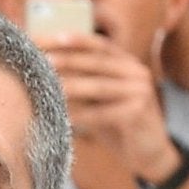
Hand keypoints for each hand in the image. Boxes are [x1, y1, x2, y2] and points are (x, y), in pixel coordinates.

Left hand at [40, 33, 178, 176]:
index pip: (98, 44)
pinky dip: (81, 115)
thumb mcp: (99, 97)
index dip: (73, 40)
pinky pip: (103, 113)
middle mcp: (136, 70)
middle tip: (40, 59)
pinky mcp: (140, 112)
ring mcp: (140, 90)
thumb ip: (81, 80)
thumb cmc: (116, 121)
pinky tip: (62, 116)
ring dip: (70, 86)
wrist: (148, 150)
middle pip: (96, 62)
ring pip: (98, 86)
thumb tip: (43, 67)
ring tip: (45, 86)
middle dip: (66, 59)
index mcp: (125, 61)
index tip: (50, 38)